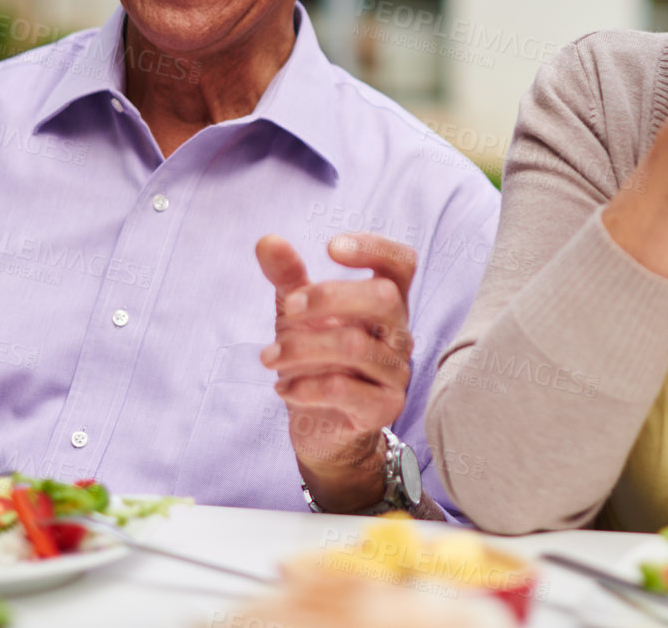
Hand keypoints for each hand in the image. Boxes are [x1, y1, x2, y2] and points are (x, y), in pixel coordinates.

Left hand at [255, 233, 415, 511]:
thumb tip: (266, 240)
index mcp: (385, 303)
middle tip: (289, 310)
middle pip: (384, 297)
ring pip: (356, 346)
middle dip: (329, 296)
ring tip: (269, 357)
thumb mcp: (299, 315)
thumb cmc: (317, 360)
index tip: (330, 248)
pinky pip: (345, 390)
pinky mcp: (383, 407)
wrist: (323, 428)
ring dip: (301, 347)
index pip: (401, 263)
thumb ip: (289, 278)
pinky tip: (283, 390)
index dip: (374, 248)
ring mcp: (395, 372)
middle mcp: (398, 333)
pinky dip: (305, 386)